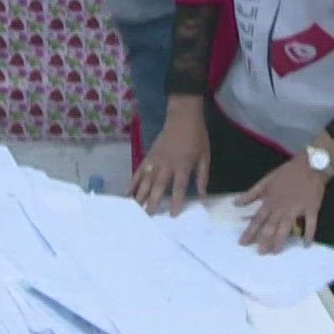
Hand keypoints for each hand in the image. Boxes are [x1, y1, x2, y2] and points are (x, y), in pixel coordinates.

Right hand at [130, 97, 208, 216]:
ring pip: (146, 179)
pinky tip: (128, 191)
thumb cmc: (197, 137)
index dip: (176, 201)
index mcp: (183, 165)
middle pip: (158, 186)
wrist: (183, 117)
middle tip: (147, 215)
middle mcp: (167, 165)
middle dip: (152, 201)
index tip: (172, 215)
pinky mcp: (149, 155)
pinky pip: (139, 170)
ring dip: (140, 194)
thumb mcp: (205, 157)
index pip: (179, 187)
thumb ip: (202, 177)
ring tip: (135, 207)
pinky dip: (133, 181)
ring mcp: (155, 160)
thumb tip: (203, 195)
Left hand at [237, 159, 327, 253]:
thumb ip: (251, 194)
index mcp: (270, 201)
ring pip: (286, 228)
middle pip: (270, 227)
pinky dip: (309, 235)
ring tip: (275, 252)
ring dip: (280, 241)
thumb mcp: (266, 181)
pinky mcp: (311, 209)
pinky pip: (311, 224)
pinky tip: (306, 245)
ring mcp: (297, 209)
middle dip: (264, 240)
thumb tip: (235, 203)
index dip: (249, 232)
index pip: (257, 219)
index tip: (243, 243)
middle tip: (260, 253)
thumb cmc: (287, 173)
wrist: (309, 165)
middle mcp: (281, 208)